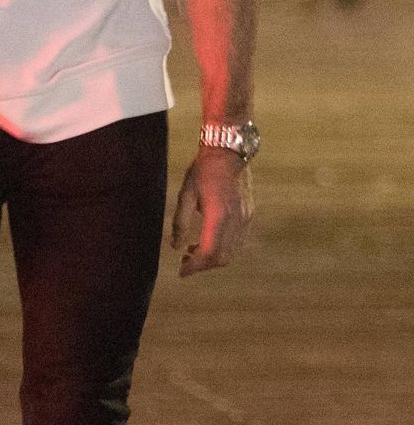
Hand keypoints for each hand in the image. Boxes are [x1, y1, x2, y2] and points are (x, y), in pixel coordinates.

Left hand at [170, 146, 252, 276]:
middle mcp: (236, 221)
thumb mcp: (186, 194)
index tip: (182, 273)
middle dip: (204, 265)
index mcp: (218, 216)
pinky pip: (238, 241)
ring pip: (232, 252)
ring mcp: (245, 218)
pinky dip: (224, 248)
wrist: (229, 151)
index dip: (194, 267)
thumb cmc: (204, 170)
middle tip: (185, 264)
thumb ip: (180, 222)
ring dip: (213, 258)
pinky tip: (208, 240)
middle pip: (222, 257)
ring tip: (193, 252)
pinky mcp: (249, 215)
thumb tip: (175, 247)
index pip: (208, 252)